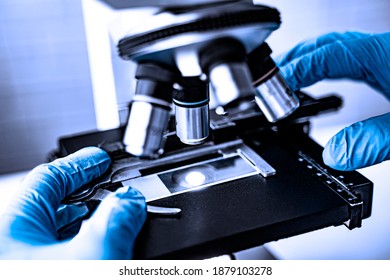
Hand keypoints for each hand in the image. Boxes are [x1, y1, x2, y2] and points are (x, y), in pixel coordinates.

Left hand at [0, 147, 146, 258]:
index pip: (47, 178)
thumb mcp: (93, 256)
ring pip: (59, 233)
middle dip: (88, 192)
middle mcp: (17, 246)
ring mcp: (29, 263)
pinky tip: (104, 251)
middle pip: (53, 204)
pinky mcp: (42, 276)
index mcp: (14, 230)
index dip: (80, 163)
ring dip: (89, 221)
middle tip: (112, 185)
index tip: (101, 158)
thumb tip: (131, 200)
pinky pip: (65, 254)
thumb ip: (116, 221)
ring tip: (113, 216)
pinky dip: (87, 246)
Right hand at [277, 31, 389, 169]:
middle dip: (290, 62)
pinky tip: (316, 79)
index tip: (273, 86)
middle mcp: (379, 49)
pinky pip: (344, 57)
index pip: (327, 54)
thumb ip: (371, 142)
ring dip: (303, 62)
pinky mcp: (385, 61)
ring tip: (283, 80)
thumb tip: (333, 156)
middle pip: (323, 45)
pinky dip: (321, 66)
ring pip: (332, 48)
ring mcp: (382, 52)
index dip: (296, 69)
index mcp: (383, 55)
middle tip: (267, 82)